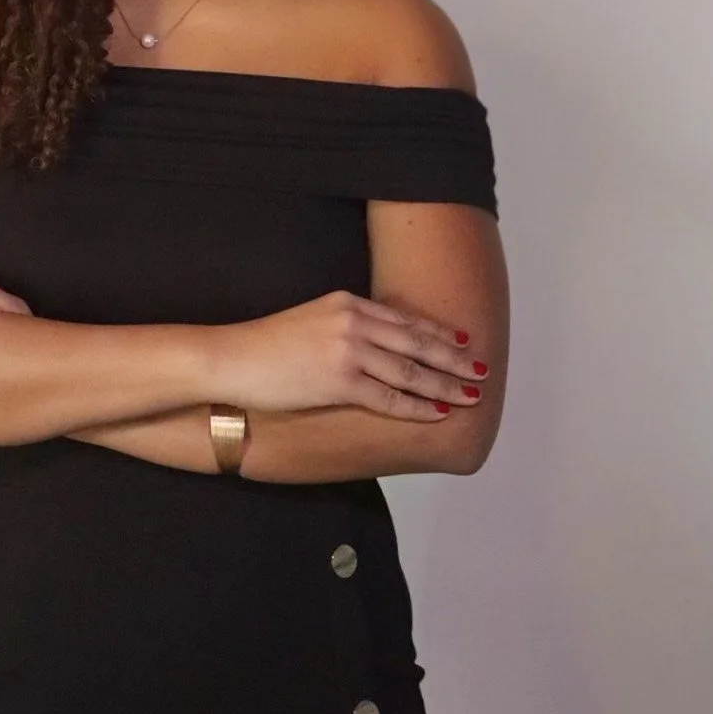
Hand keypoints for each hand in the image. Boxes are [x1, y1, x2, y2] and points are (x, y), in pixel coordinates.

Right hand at [209, 290, 487, 424]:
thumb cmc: (265, 344)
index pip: (404, 319)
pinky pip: (388, 397)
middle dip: (454, 359)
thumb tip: (374, 344)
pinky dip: (417, 406)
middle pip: (417, 342)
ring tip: (470, 395)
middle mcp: (353, 321)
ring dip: (445, 385)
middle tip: (480, 370)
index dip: (438, 333)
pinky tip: (437, 412)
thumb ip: (345, 325)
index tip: (463, 342)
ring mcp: (348, 351)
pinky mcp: (339, 381)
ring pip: (410, 371)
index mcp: (347, 302)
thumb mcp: (311, 318)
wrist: (231, 358)